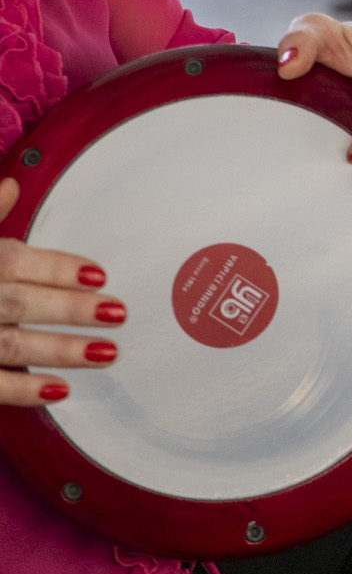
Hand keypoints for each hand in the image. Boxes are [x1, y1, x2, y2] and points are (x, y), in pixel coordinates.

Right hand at [0, 179, 124, 406]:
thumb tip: (12, 184)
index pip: (11, 260)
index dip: (56, 266)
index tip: (99, 274)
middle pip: (17, 301)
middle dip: (69, 308)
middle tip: (118, 313)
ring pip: (9, 343)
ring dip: (59, 350)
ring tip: (106, 353)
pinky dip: (23, 388)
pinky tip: (61, 390)